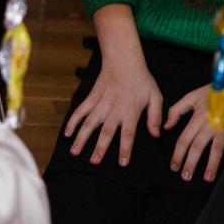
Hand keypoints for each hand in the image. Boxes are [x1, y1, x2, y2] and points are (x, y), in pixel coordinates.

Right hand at [63, 49, 163, 165]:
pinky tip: (67, 133)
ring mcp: (100, 103)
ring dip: (81, 138)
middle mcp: (114, 109)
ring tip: (74, 151)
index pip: (128, 134)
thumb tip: (156, 134)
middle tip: (94, 162)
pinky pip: (80, 111)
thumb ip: (155, 116)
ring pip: (89, 123)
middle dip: (99, 147)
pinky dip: (73, 122)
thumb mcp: (155, 96)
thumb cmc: (141, 79)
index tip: (122, 163)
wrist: (123, 59)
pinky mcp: (91, 97)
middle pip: (106, 132)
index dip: (125, 149)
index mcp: (130, 111)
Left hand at [164, 79, 223, 181]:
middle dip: (190, 163)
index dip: (177, 154)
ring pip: (215, 150)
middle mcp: (209, 125)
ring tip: (206, 178)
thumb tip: (166, 126)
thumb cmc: (215, 91)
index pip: (184, 140)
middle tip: (185, 177)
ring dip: (210, 165)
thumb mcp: (192, 96)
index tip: (174, 166)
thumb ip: (176, 110)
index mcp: (197, 118)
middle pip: (197, 147)